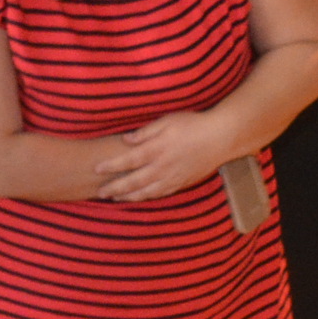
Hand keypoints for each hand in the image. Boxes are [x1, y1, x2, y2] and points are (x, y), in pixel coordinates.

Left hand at [92, 111, 235, 202]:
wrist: (221, 138)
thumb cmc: (193, 125)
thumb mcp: (168, 121)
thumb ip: (146, 132)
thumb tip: (126, 140)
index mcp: (157, 149)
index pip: (129, 160)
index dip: (111, 166)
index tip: (96, 169)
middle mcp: (163, 166)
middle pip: (134, 181)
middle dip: (115, 187)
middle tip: (99, 192)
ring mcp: (173, 177)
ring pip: (146, 192)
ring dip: (129, 196)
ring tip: (115, 198)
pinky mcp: (182, 183)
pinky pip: (161, 194)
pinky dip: (147, 198)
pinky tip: (139, 198)